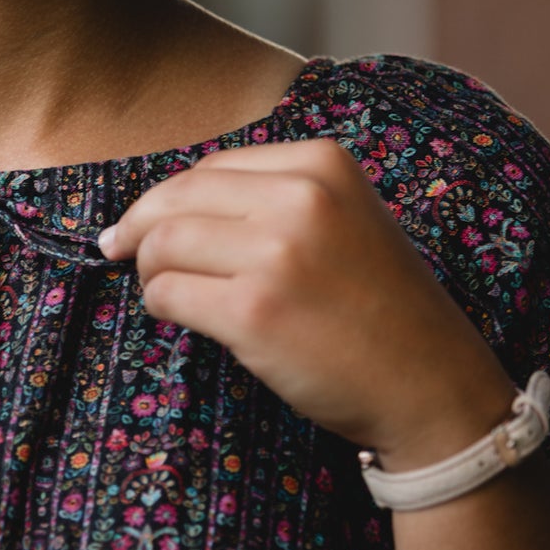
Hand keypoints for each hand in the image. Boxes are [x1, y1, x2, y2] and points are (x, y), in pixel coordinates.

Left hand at [98, 138, 518, 466]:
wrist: (431, 385)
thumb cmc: (378, 309)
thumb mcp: (343, 221)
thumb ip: (273, 199)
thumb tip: (166, 205)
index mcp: (323, 163)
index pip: (209, 167)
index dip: (165, 198)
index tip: (142, 223)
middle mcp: (301, 198)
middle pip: (175, 198)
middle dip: (137, 228)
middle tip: (118, 252)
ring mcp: (277, 253)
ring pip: (162, 244)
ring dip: (149, 271)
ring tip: (164, 291)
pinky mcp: (254, 311)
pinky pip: (167, 293)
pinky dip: (159, 305)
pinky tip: (179, 316)